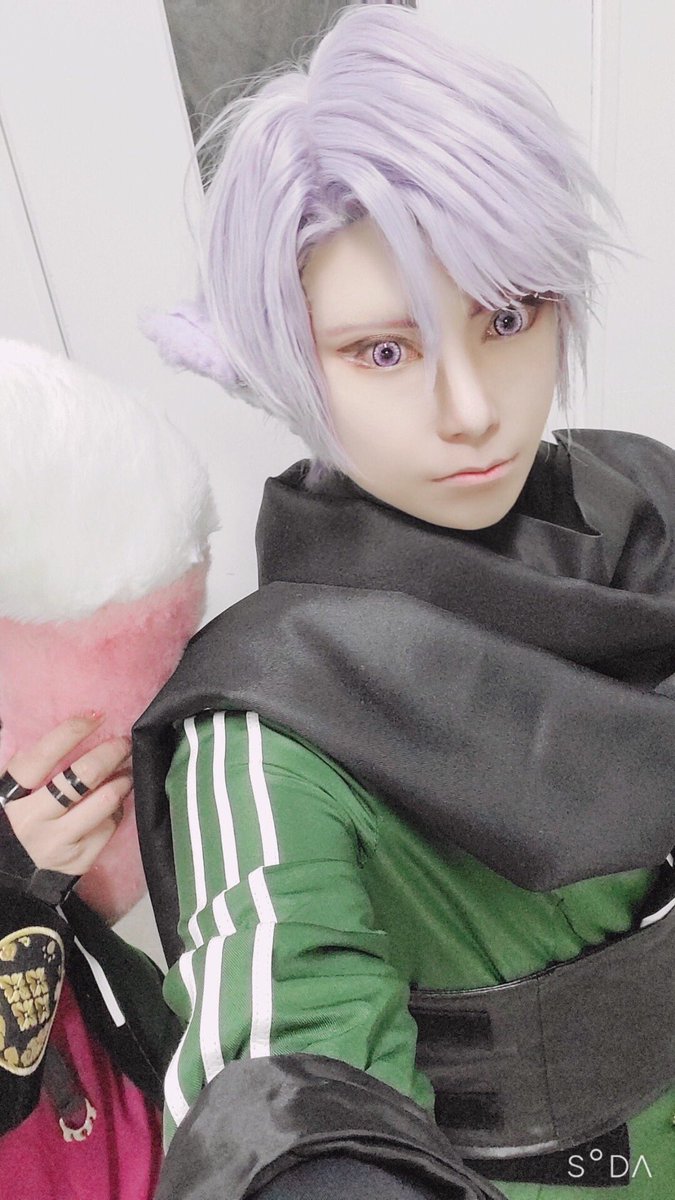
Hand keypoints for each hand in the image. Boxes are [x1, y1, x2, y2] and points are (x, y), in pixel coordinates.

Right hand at [3, 715, 131, 875]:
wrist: (21, 867)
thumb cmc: (23, 815)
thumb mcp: (14, 788)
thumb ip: (23, 760)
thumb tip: (34, 729)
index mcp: (11, 795)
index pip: (43, 756)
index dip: (71, 732)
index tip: (95, 716)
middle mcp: (32, 820)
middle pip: (84, 775)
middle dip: (111, 753)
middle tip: (123, 743)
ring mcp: (57, 843)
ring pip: (106, 800)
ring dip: (123, 780)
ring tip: (126, 772)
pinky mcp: (79, 860)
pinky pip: (111, 825)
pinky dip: (117, 809)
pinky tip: (114, 803)